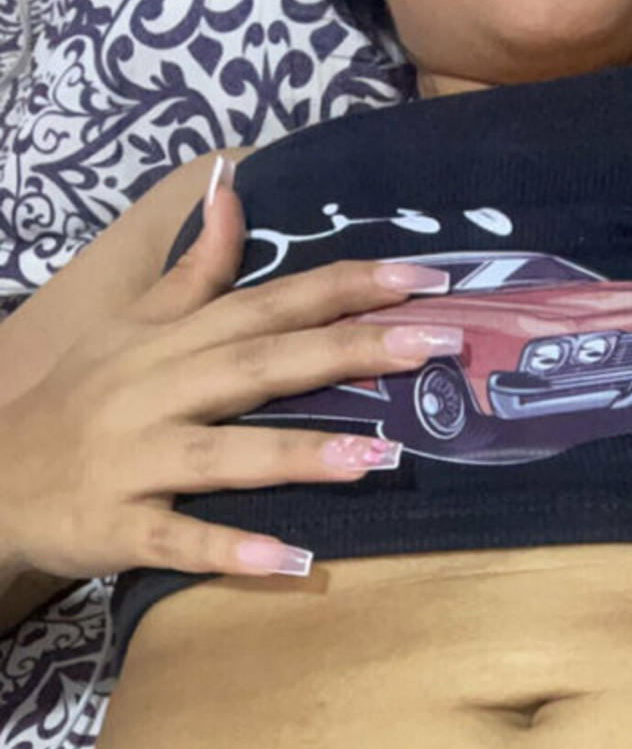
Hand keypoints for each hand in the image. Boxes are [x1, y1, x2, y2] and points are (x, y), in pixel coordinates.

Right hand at [0, 160, 459, 582]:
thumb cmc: (76, 401)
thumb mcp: (128, 327)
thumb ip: (192, 271)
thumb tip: (234, 188)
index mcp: (172, 342)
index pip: (270, 303)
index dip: (347, 287)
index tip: (426, 277)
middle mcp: (157, 391)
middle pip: (262, 364)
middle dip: (351, 350)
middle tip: (437, 343)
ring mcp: (136, 460)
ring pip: (226, 453)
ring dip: (302, 454)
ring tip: (382, 456)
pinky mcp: (119, 525)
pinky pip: (179, 540)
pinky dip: (231, 549)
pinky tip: (292, 560)